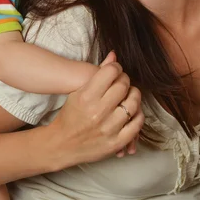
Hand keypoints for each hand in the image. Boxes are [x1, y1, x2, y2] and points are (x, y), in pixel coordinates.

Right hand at [49, 52, 143, 168]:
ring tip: (128, 95)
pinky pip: (136, 125)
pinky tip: (132, 111)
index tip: (116, 71)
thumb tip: (114, 55)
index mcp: (86, 96)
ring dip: (133, 96)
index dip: (117, 68)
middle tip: (122, 82)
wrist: (62, 144)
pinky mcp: (116, 143)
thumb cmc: (70, 115)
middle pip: (123, 86)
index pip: (111, 72)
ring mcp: (108, 128)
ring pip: (133, 103)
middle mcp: (98, 111)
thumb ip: (98, 73)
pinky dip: (137, 115)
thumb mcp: (78, 91)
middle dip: (125, 80)